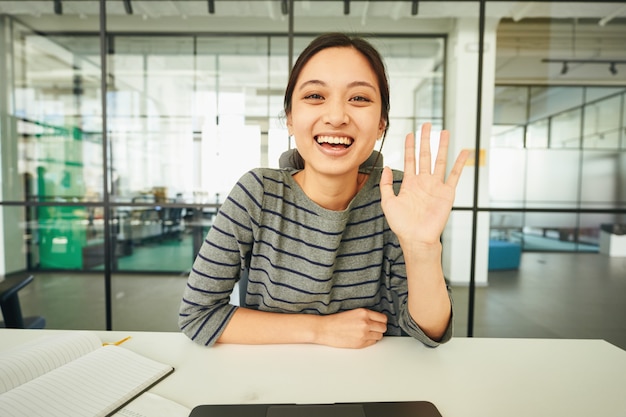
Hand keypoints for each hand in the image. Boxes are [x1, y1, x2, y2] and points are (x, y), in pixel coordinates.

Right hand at [314, 308, 387, 348]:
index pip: (383, 318)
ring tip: (366, 333)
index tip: (378, 322)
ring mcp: (364, 334)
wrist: (325, 329)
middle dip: (379, 328)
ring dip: (375, 335)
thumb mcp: (353, 312)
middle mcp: (365, 323)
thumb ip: (366, 315)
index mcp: (364, 313)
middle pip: (383, 328)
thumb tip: (377, 321)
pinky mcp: (361, 343)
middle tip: (373, 328)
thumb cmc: (336, 321)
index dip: (381, 321)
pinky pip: (372, 342)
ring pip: (379, 336)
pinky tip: (361, 337)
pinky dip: (369, 341)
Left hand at [379, 123, 468, 246]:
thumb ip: (386, 184)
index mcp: (409, 183)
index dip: (409, 146)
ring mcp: (435, 186)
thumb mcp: (388, 202)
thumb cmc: (402, 224)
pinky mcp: (447, 193)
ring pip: (440, 161)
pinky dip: (459, 163)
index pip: (410, 159)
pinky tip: (464, 152)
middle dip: (425, 140)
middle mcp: (423, 182)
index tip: (410, 133)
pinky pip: (454, 175)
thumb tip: (386, 167)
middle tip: (426, 124)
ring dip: (442, 146)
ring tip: (444, 132)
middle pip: (425, 155)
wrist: (416, 238)